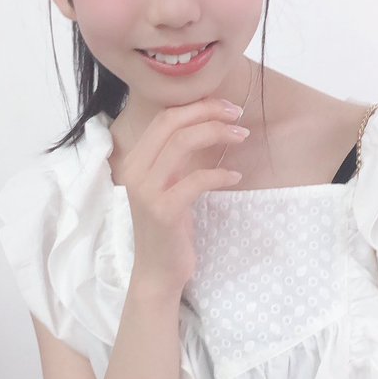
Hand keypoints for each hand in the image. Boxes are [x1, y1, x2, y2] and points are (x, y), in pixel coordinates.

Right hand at [122, 96, 248, 292]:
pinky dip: (220, 174)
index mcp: (136, 160)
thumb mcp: (168, 186)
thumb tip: (208, 124)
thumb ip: (176, 158)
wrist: (158, 271)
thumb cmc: (169, 227)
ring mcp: (147, 191)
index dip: (197, 106)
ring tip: (242, 136)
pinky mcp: (164, 211)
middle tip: (237, 114)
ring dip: (217, 133)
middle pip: (172, 123)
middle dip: (209, 112)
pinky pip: (196, 180)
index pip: (165, 117)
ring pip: (182, 143)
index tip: (225, 107)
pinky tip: (234, 176)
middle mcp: (136, 171)